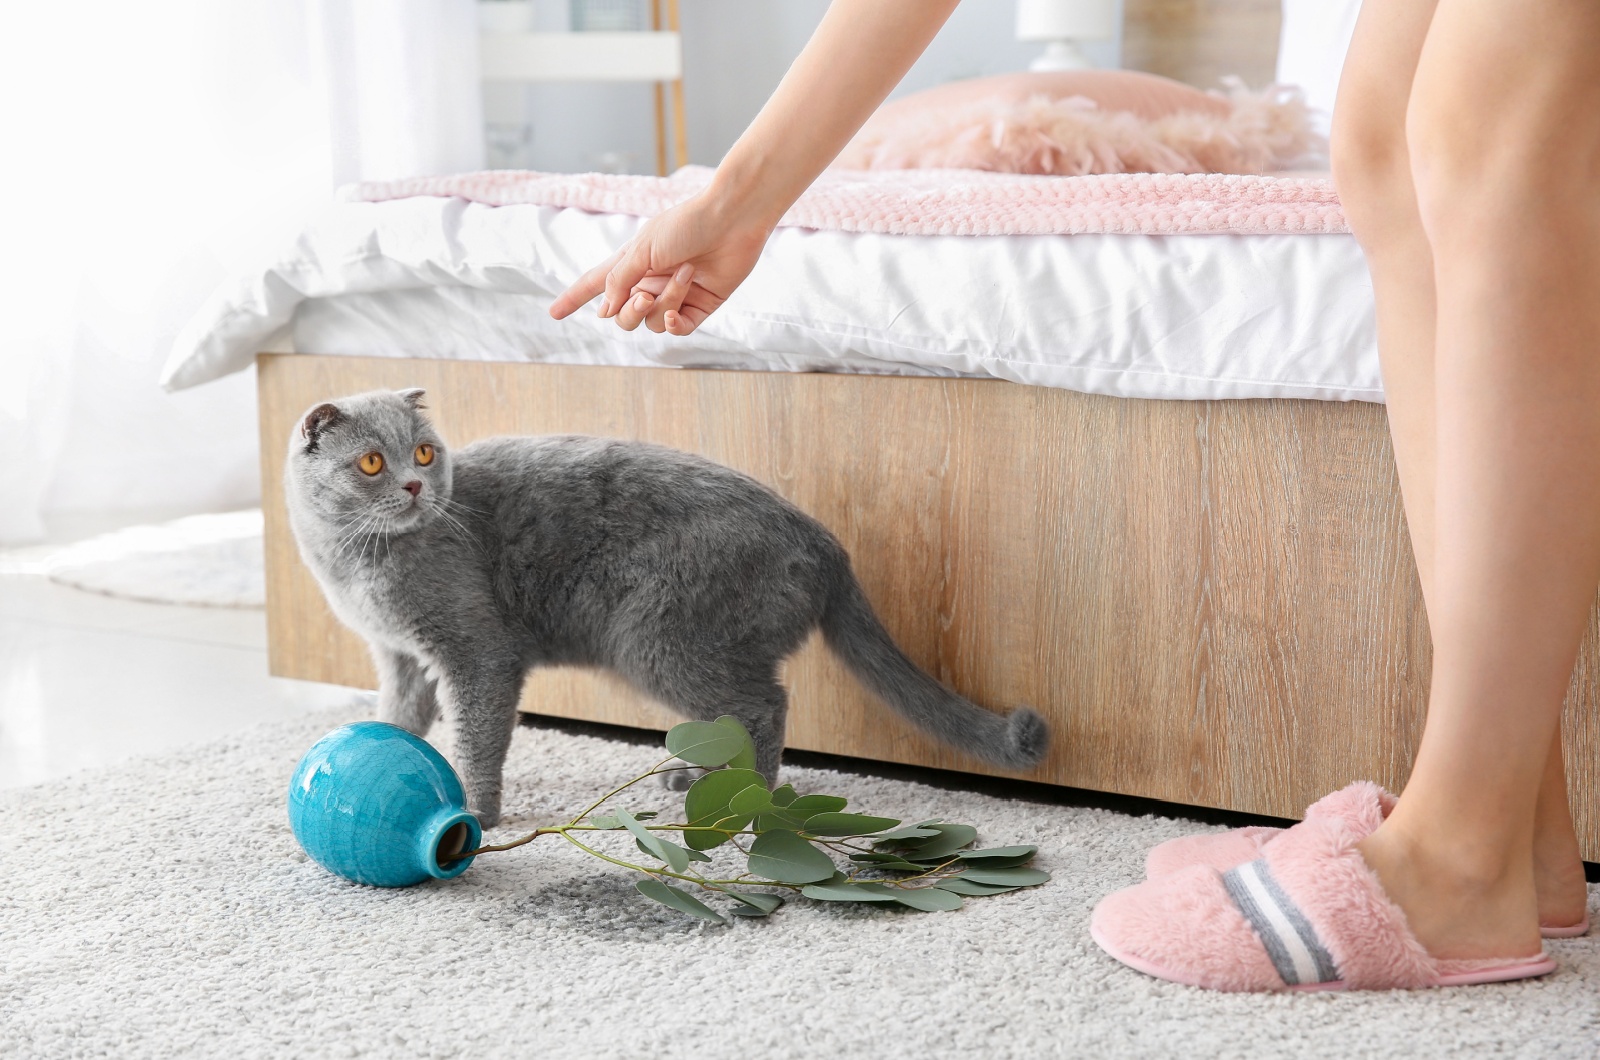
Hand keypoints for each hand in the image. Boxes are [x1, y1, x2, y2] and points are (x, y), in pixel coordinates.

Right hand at [548, 193, 772, 335]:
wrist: (732, 219)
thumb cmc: (686, 224)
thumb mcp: (643, 249)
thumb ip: (619, 280)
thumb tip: (603, 311)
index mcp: (632, 263)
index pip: (596, 285)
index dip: (574, 298)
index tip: (554, 312)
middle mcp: (650, 281)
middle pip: (623, 316)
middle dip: (629, 312)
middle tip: (643, 296)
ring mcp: (674, 295)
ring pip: (652, 322)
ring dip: (664, 302)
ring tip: (685, 275)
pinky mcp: (700, 306)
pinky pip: (677, 329)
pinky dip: (674, 324)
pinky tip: (678, 312)